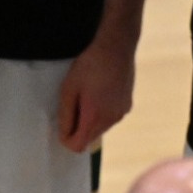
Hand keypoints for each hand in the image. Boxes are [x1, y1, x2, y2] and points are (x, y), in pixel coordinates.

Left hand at [56, 37, 135, 154]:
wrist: (117, 46)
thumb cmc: (89, 65)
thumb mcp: (69, 89)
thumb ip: (65, 116)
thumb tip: (64, 136)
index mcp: (94, 117)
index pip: (78, 146)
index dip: (67, 138)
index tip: (64, 122)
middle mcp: (110, 120)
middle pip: (89, 138)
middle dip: (79, 127)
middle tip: (75, 102)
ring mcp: (121, 114)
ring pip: (100, 128)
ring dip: (91, 119)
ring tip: (89, 94)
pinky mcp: (128, 105)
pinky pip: (110, 118)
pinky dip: (103, 112)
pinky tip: (101, 91)